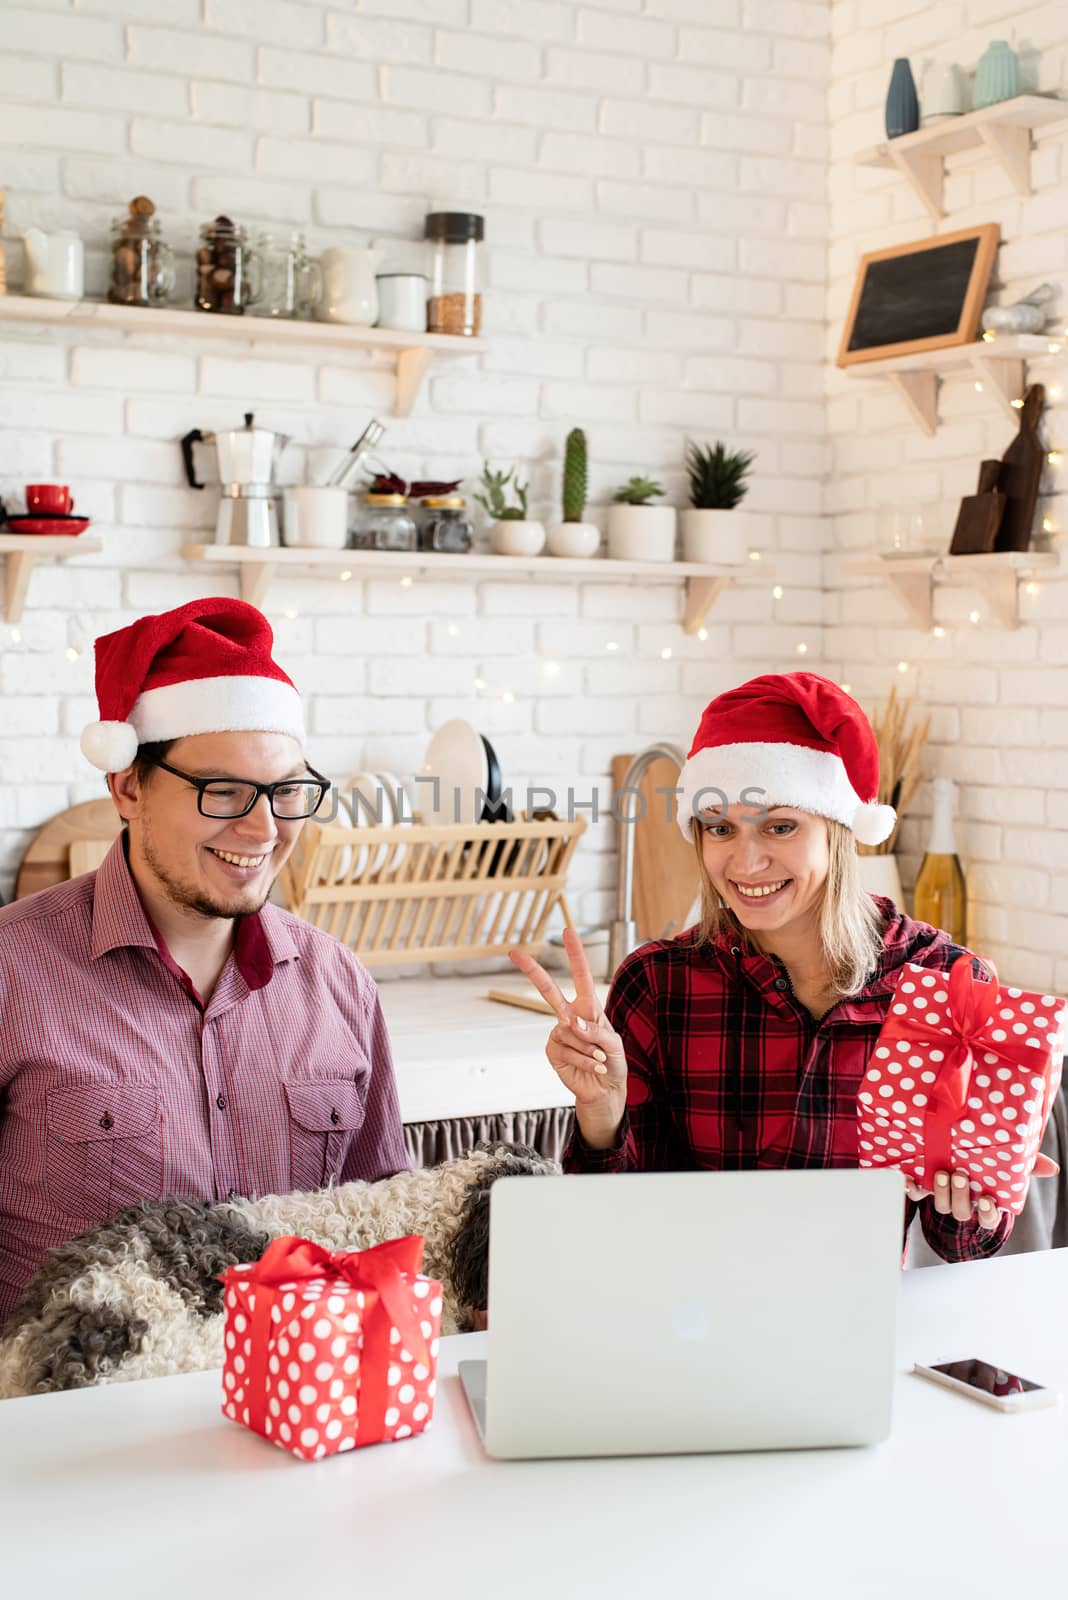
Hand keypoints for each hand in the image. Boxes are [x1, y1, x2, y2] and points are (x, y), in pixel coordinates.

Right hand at [508, 929, 627, 1141]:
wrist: (605, 1090)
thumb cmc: (613, 1063)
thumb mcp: (615, 1044)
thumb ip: (597, 1031)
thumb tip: (572, 1022)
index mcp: (589, 1008)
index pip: (581, 976)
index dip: (575, 954)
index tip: (567, 931)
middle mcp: (571, 1017)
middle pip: (548, 991)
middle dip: (531, 971)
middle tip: (514, 952)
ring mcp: (559, 1033)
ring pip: (570, 1032)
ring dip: (591, 1049)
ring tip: (600, 1060)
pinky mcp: (552, 1051)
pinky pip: (567, 1049)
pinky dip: (585, 1060)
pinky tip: (593, 1067)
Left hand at [903, 1151, 1059, 1231]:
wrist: (947, 1145)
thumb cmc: (983, 1161)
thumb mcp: (1005, 1161)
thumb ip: (1027, 1164)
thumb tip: (1052, 1168)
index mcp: (983, 1199)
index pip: (989, 1217)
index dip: (988, 1212)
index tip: (987, 1200)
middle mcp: (962, 1200)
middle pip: (961, 1211)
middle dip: (960, 1196)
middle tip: (960, 1176)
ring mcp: (942, 1195)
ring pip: (941, 1205)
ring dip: (941, 1192)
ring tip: (941, 1173)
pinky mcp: (922, 1186)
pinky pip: (915, 1193)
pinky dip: (911, 1187)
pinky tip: (908, 1178)